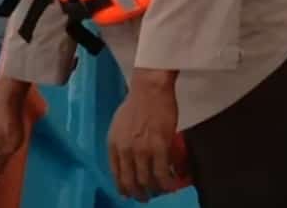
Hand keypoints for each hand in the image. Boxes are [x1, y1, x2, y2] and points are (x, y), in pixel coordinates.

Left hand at [108, 69, 181, 201]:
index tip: (130, 193)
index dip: (124, 188)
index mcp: (114, 145)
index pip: (116, 175)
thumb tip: (126, 158)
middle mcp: (125, 151)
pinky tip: (173, 184)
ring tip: (162, 191)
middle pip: (131, 182)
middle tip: (146, 197)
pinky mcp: (160, 147)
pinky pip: (163, 173)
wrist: (150, 89)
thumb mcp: (119, 125)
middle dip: (139, 194)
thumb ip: (121, 143)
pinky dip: (168, 182)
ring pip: (147, 180)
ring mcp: (142, 150)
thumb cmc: (137, 102)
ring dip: (155, 190)